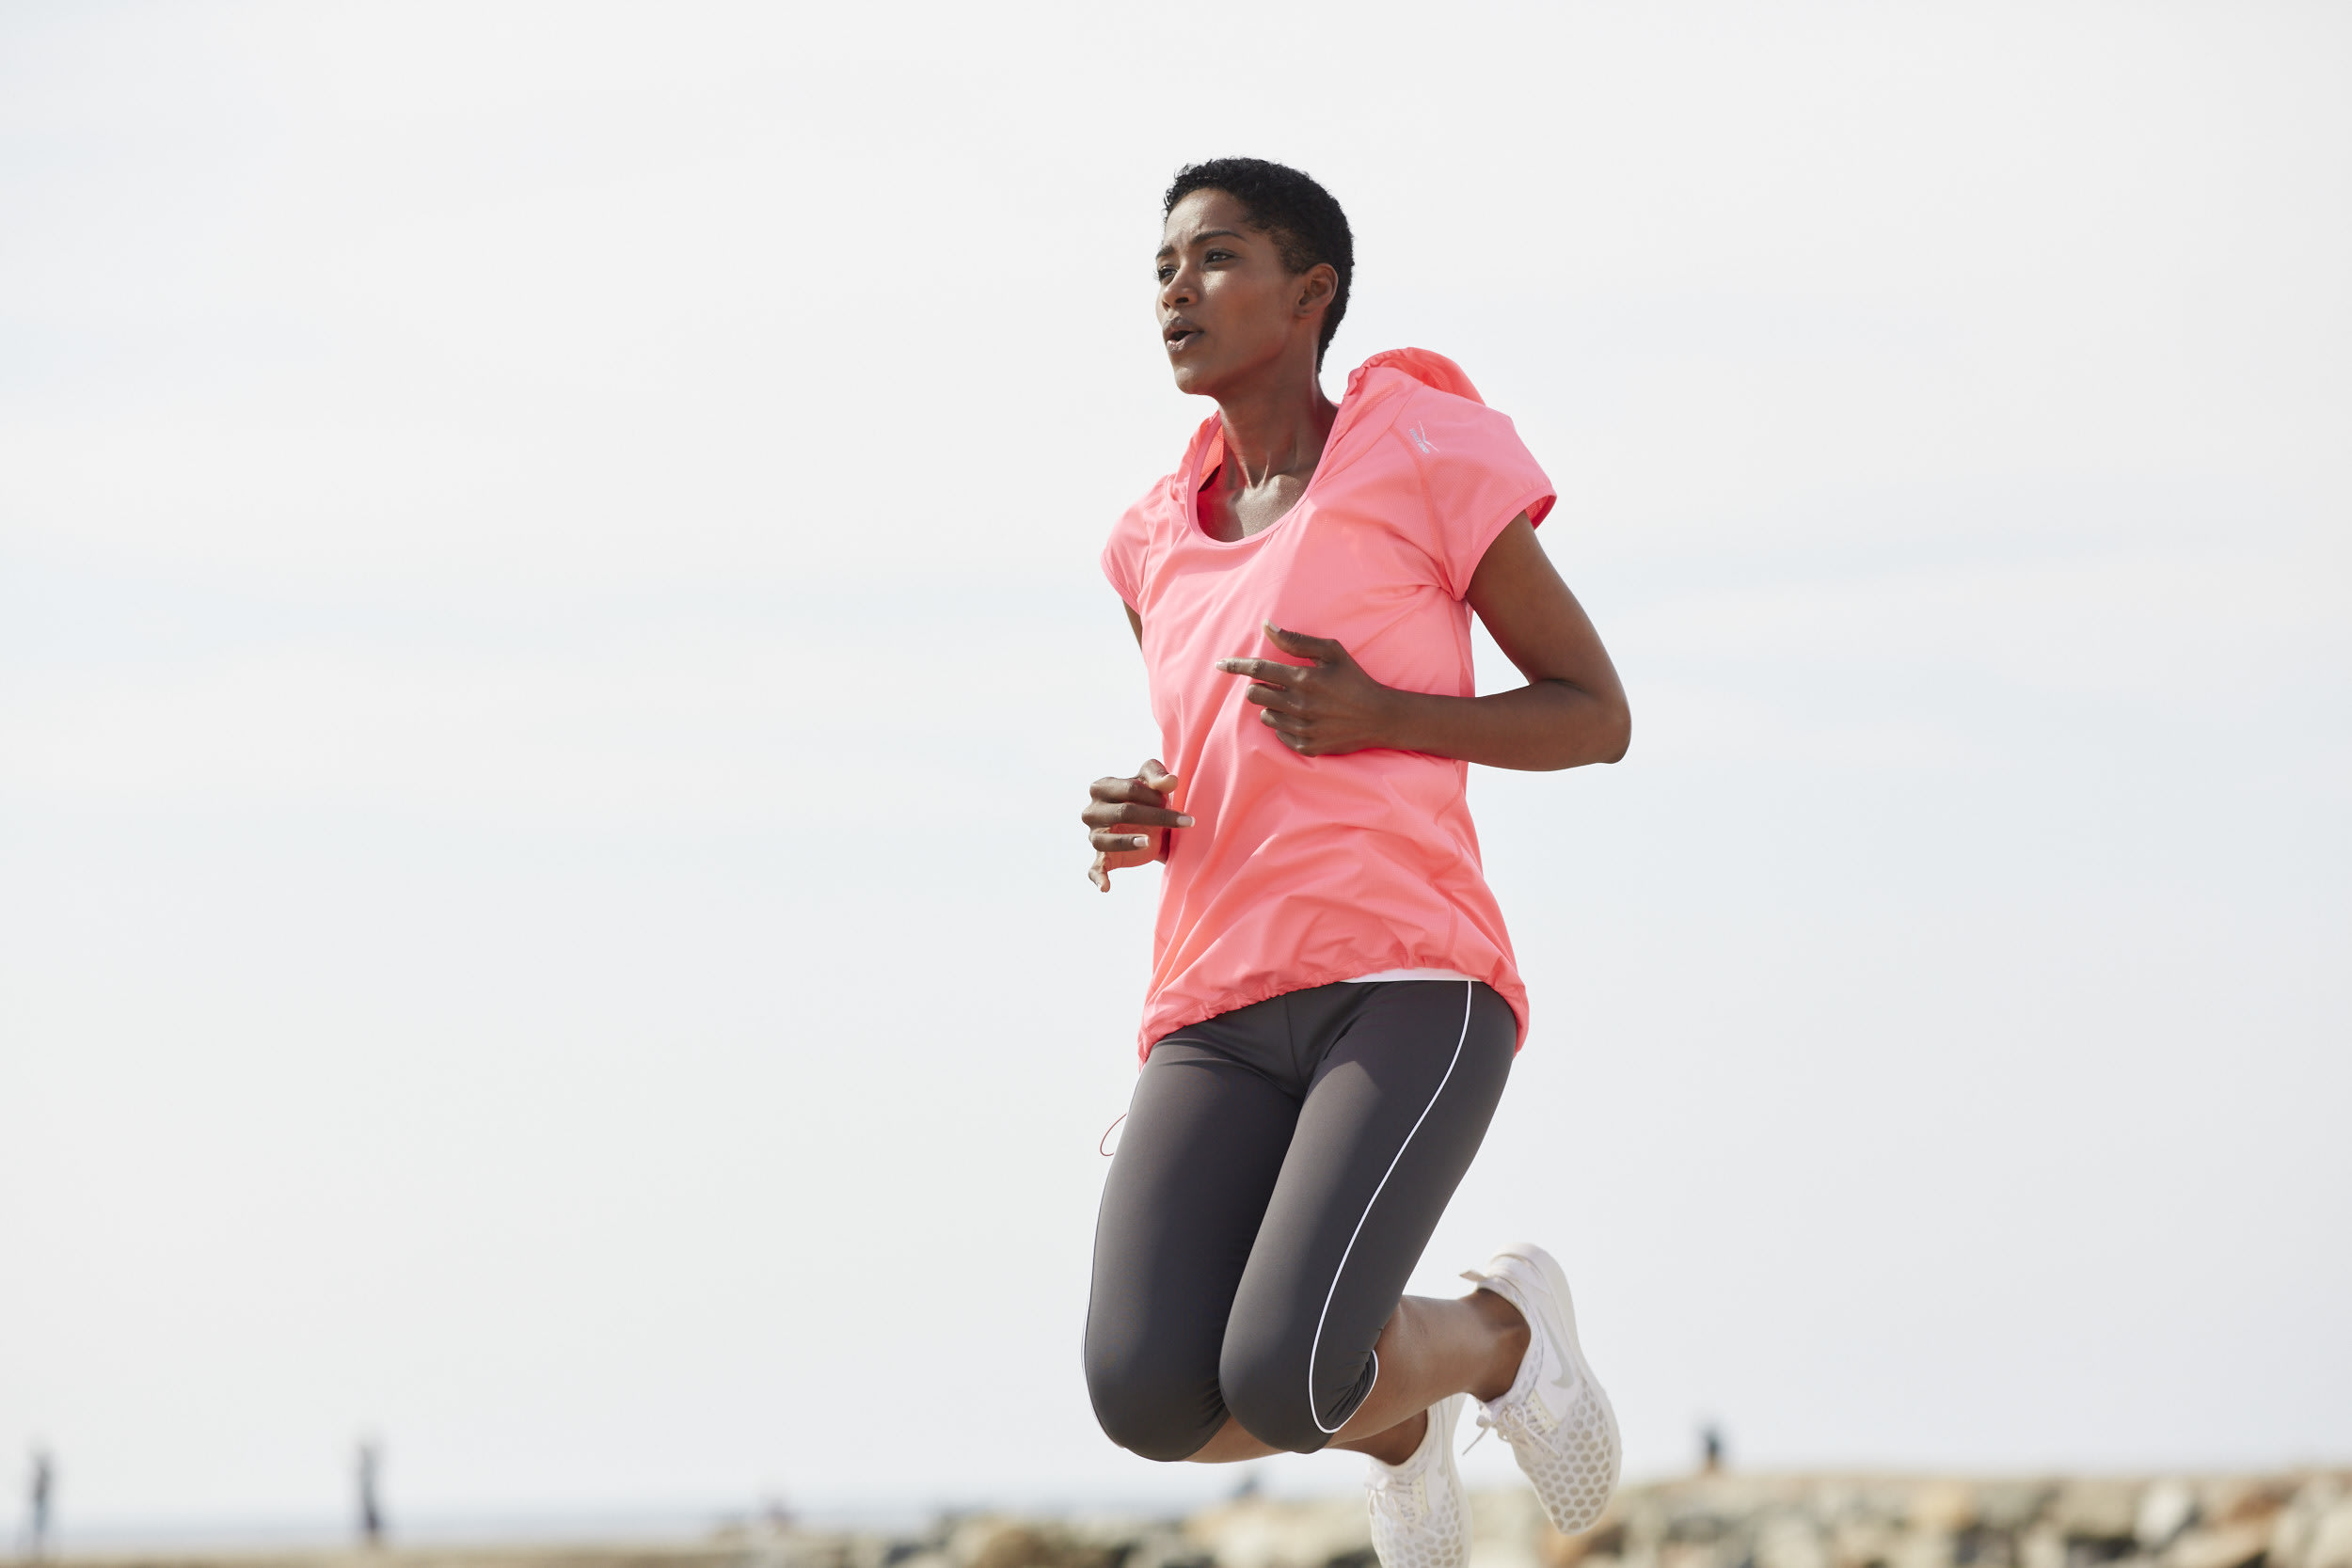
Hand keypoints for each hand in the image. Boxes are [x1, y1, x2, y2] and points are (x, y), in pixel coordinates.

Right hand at [1082, 759, 1193, 890]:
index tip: (1172, 798)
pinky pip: (1095, 868)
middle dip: (1156, 816)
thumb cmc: (1148, 795)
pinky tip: (1106, 887)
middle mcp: (1092, 811)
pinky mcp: (1101, 857)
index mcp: (1102, 787)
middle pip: (1122, 812)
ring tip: (1148, 842)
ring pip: (1106, 840)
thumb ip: (1160, 776)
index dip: (1153, 793)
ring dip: (1127, 842)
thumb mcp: (1155, 781)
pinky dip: (1099, 878)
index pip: (1128, 788)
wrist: (1147, 821)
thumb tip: (1171, 781)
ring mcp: (1094, 835)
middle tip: (1186, 821)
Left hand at [1215, 623, 1398, 755]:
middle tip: (1277, 684)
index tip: (1220, 664)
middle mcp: (1299, 705)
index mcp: (1304, 679)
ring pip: (1265, 715)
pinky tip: (1304, 718)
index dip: (1236, 665)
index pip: (1258, 669)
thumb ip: (1297, 640)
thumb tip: (1266, 627)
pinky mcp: (1306, 746)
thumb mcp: (1332, 652)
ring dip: (1272, 706)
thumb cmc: (1355, 679)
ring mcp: (1302, 728)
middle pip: (1255, 694)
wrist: (1380, 718)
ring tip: (1295, 702)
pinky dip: (1284, 724)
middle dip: (1259, 686)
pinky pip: (1278, 734)